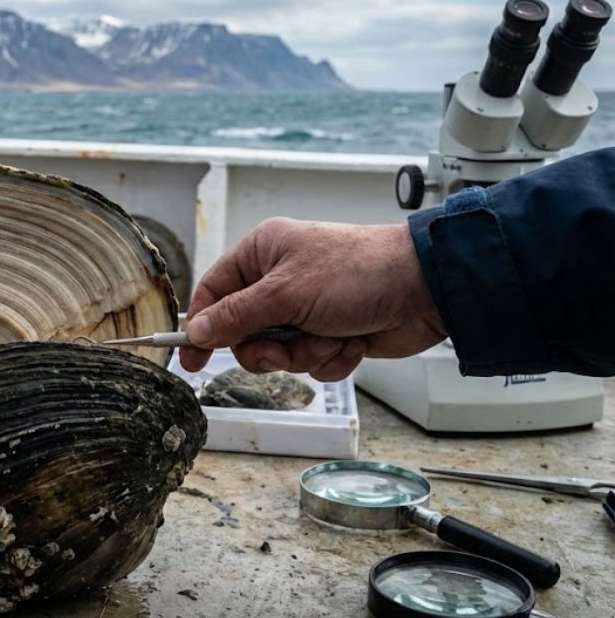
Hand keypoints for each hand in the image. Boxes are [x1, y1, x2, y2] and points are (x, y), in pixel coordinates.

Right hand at [181, 218, 446, 380]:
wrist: (425, 289)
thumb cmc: (357, 273)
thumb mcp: (286, 294)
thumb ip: (236, 317)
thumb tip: (197, 332)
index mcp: (261, 255)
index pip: (214, 293)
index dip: (203, 327)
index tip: (191, 360)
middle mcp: (280, 281)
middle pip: (245, 333)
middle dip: (270, 349)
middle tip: (287, 347)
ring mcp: (306, 309)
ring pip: (280, 354)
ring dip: (306, 354)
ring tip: (333, 335)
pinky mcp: (331, 332)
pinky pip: (311, 362)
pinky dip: (331, 358)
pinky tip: (353, 341)